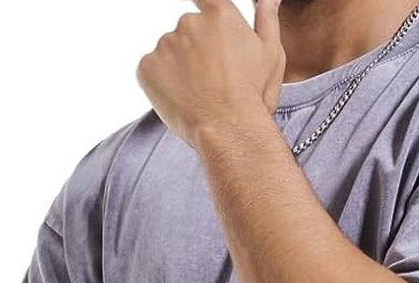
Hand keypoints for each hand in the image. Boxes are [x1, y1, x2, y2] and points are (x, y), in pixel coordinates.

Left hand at [136, 0, 285, 149]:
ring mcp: (165, 44)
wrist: (229, 132)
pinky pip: (152, 71)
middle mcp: (188, 22)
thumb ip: (266, 19)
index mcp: (218, 14)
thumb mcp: (271, 54)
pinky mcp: (147, 67)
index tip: (206, 33)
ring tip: (199, 96)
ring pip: (170, 53)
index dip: (203, 15)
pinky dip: (163, 84)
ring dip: (180, 70)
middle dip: (197, 52)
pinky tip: (183, 100)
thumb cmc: (253, 96)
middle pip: (188, 32)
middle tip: (213, 82)